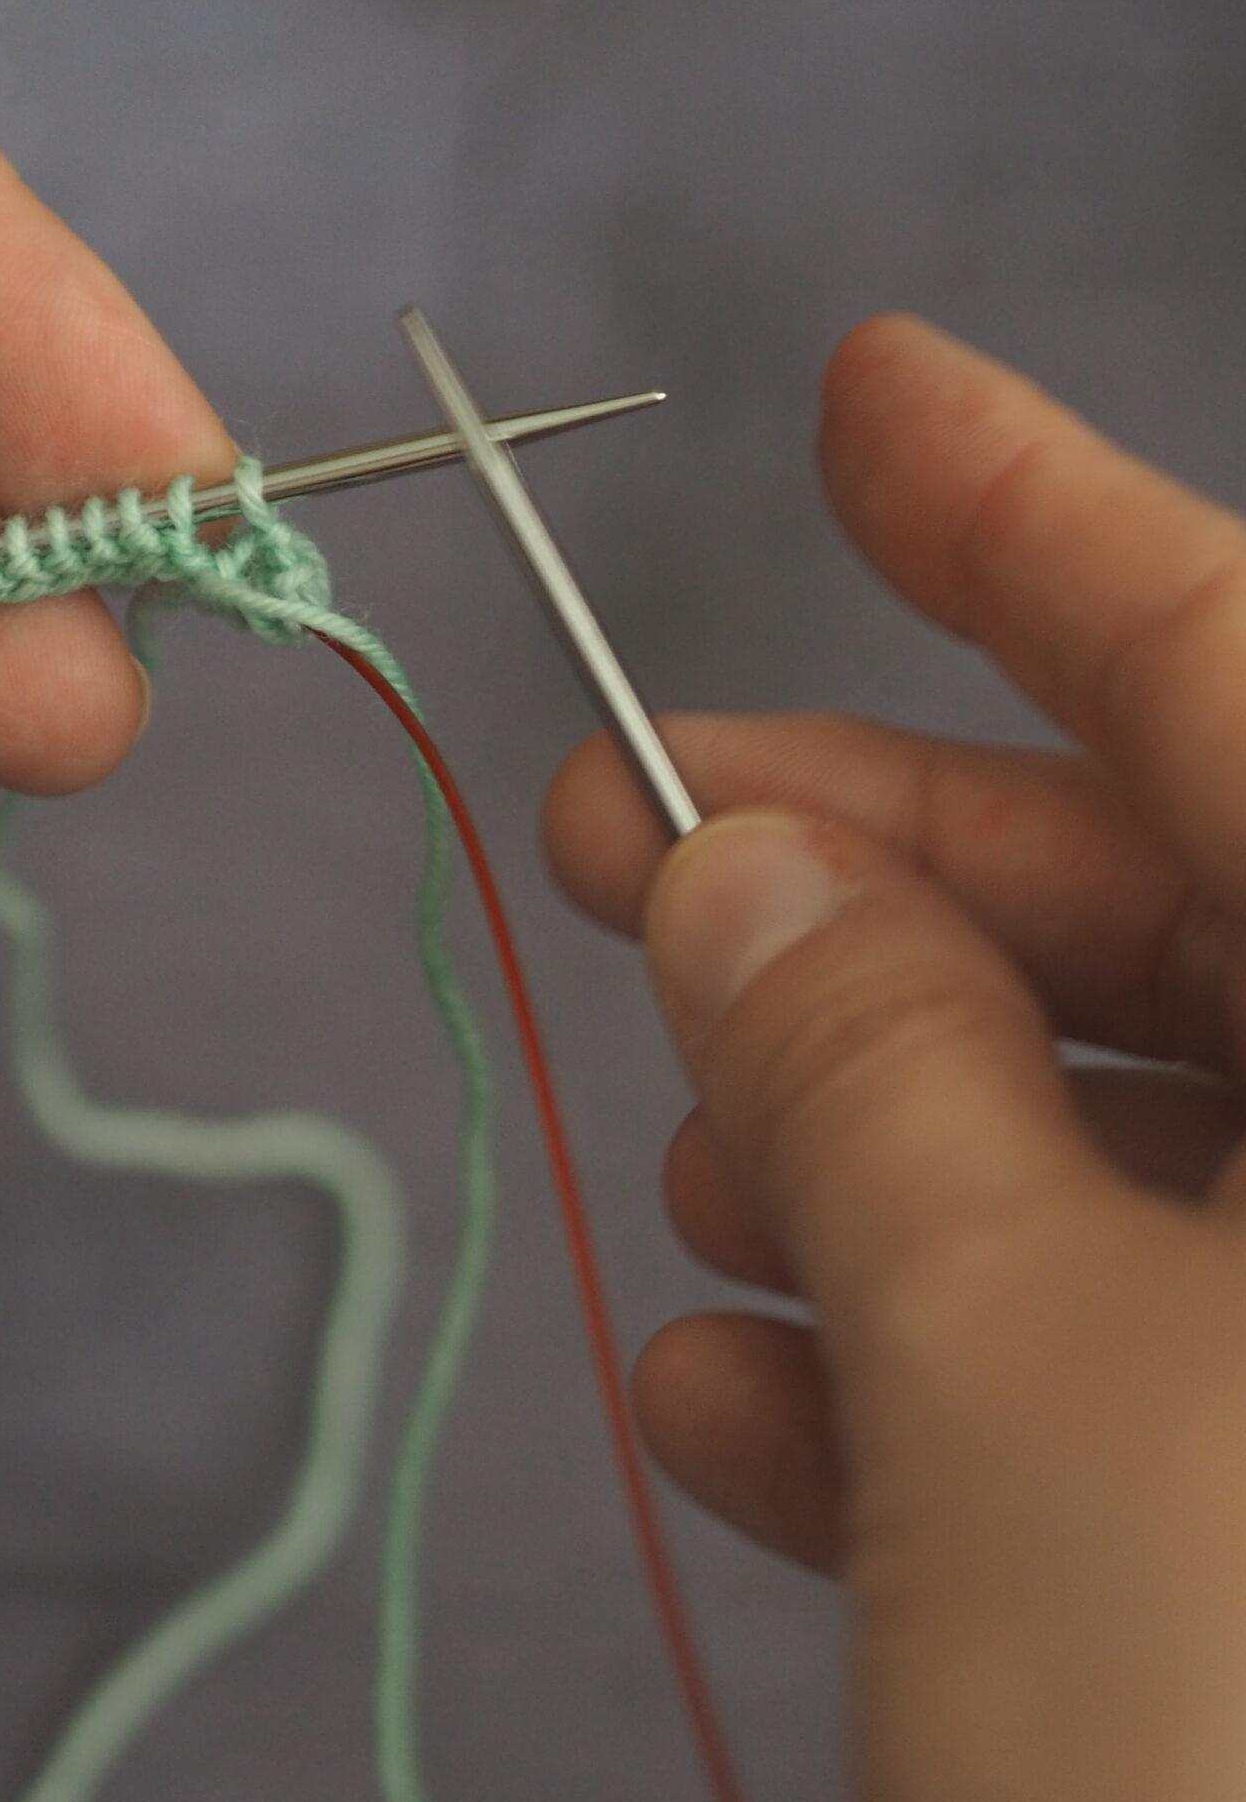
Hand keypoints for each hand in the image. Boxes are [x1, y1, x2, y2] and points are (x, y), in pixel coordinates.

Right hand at [546, 315, 1245, 1801]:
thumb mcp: (1022, 1368)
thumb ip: (867, 1070)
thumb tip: (733, 860)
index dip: (1044, 525)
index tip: (866, 390)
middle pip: (1183, 921)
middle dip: (875, 888)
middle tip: (618, 835)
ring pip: (1144, 1162)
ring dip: (875, 1156)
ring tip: (682, 1186)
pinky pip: (1155, 1387)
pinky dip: (942, 1376)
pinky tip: (750, 1412)